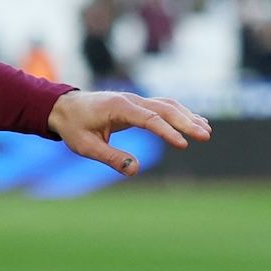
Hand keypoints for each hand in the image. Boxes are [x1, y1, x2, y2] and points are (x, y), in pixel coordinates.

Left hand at [47, 89, 211, 176]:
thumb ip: (111, 158)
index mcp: (118, 108)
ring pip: (167, 105)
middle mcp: (131, 100)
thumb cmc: (74, 127)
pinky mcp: (137, 104)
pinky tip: (194, 122)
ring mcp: (135, 100)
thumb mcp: (86, 147)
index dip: (167, 132)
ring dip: (187, 116)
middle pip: (165, 108)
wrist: (64, 107)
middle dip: (186, 122)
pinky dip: (180, 113)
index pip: (149, 119)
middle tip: (205, 136)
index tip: (183, 144)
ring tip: (206, 131)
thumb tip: (136, 170)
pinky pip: (163, 106)